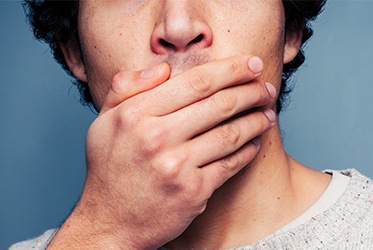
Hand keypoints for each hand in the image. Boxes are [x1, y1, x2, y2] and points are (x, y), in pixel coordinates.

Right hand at [48, 56, 275, 248]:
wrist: (109, 223)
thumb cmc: (109, 169)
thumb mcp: (104, 121)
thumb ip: (127, 87)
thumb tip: (164, 68)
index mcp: (136, 114)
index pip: (195, 82)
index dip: (231, 69)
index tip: (252, 64)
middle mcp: (157, 138)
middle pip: (219, 104)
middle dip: (251, 91)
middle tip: (268, 88)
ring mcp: (176, 166)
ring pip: (230, 134)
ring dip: (256, 120)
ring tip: (268, 112)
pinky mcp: (193, 192)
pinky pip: (230, 164)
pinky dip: (248, 151)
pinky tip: (255, 142)